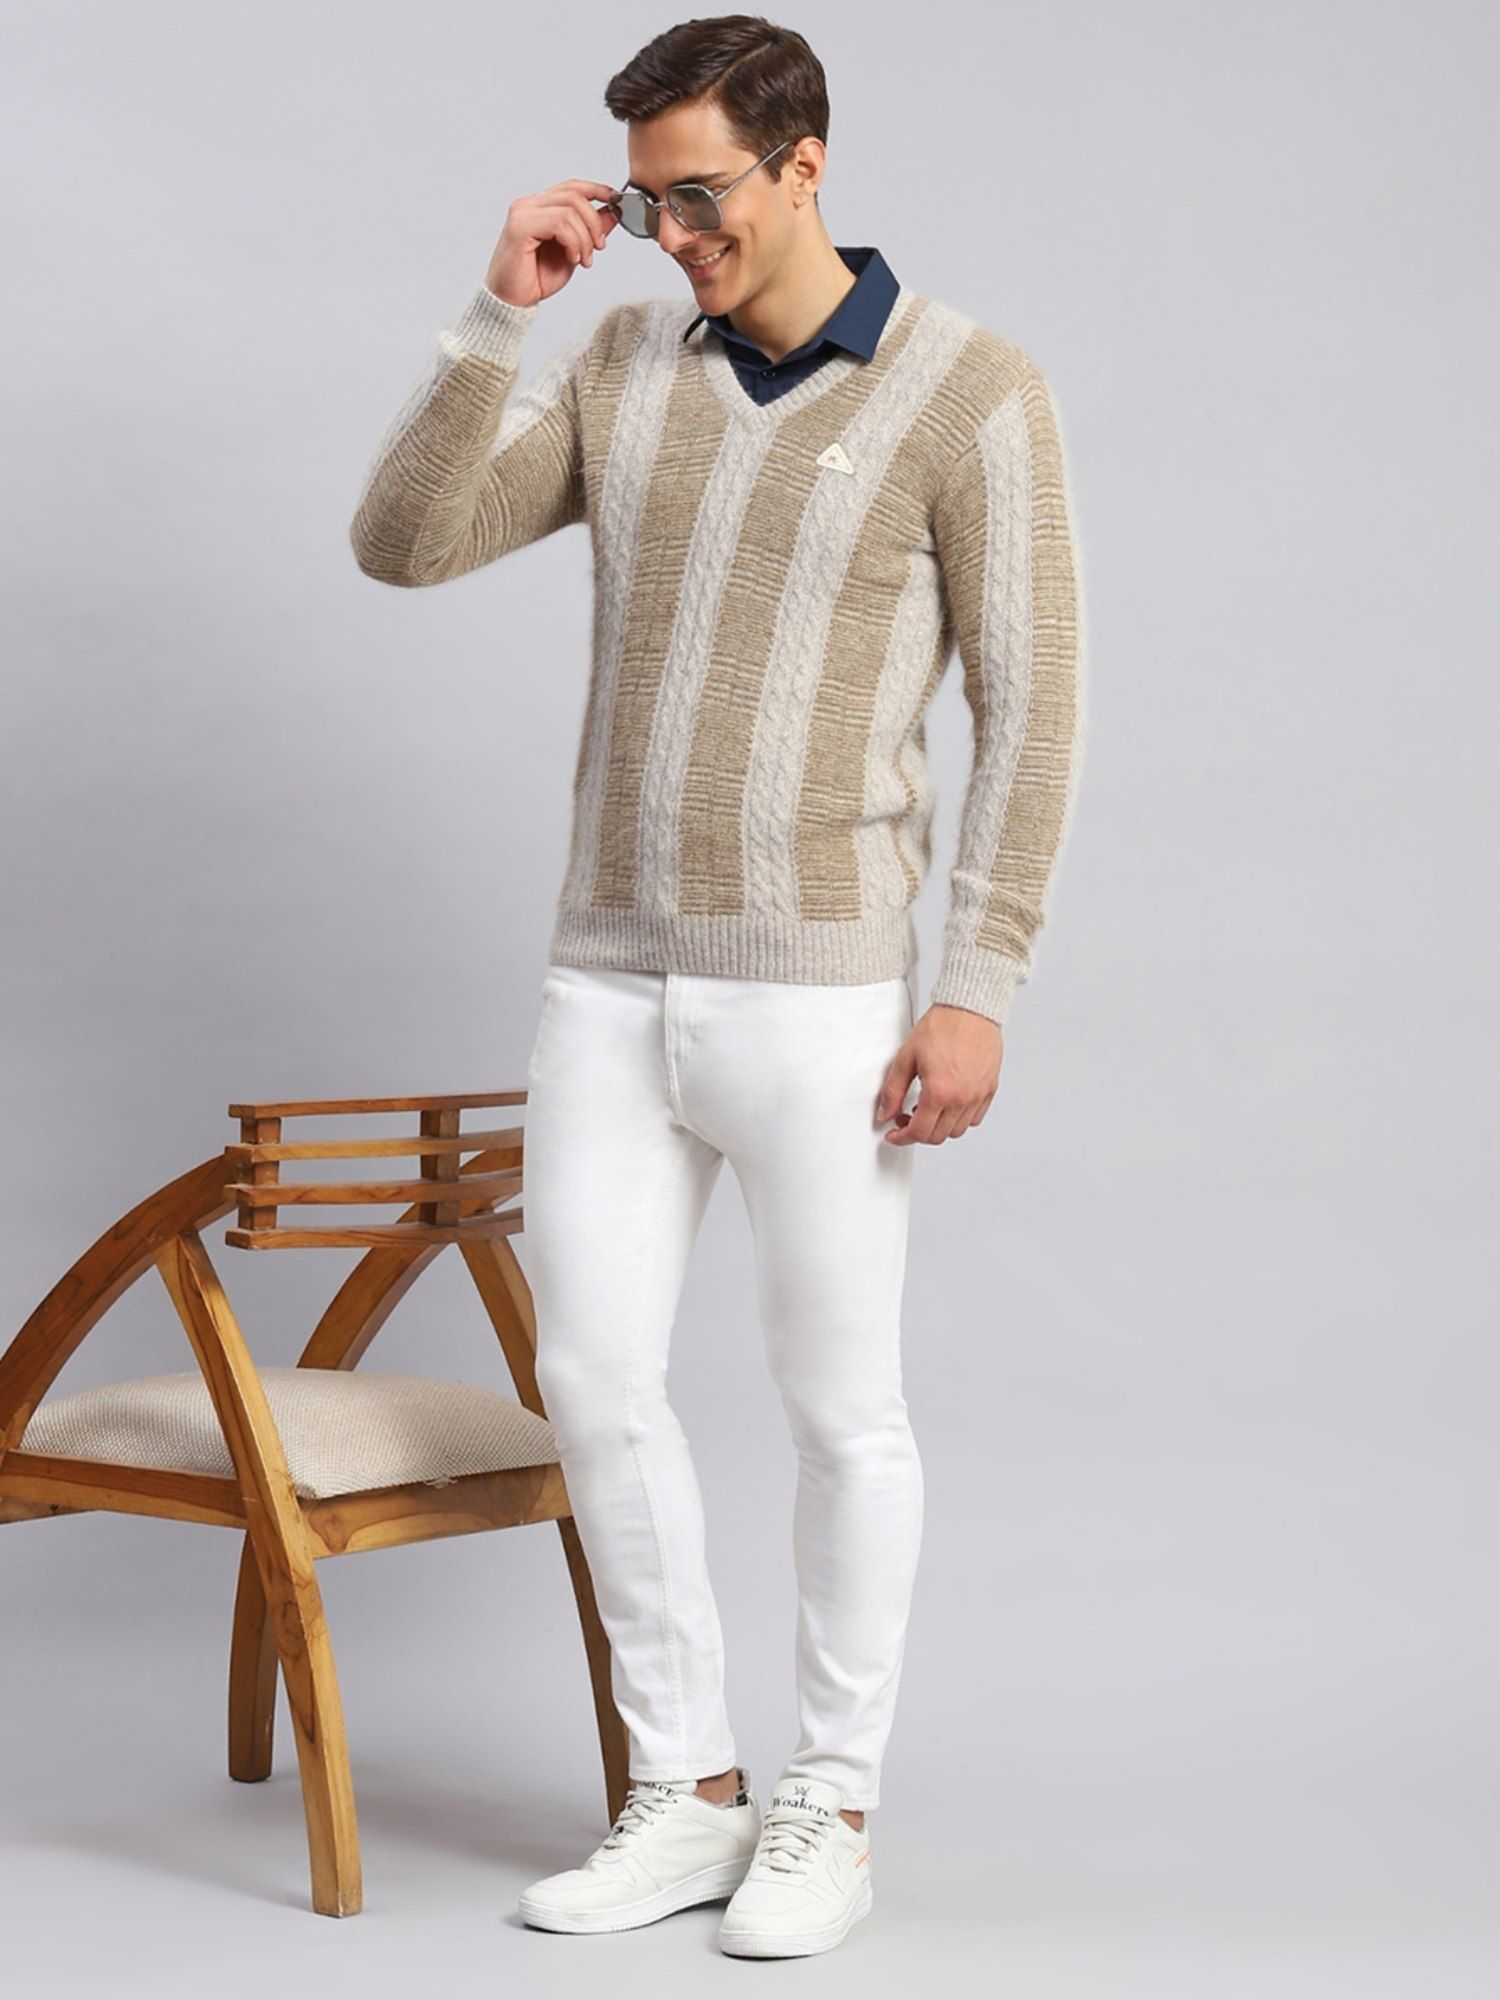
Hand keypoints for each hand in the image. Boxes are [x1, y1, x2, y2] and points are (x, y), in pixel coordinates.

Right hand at [483, 178, 620, 307]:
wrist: (513, 301)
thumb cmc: (535, 279)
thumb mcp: (573, 252)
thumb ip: (589, 231)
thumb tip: (612, 213)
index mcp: (539, 207)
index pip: (571, 187)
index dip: (596, 189)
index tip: (616, 200)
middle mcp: (528, 205)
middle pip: (574, 195)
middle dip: (594, 222)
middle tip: (599, 246)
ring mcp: (522, 213)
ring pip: (569, 209)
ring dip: (584, 238)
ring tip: (583, 259)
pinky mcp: (520, 226)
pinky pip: (559, 223)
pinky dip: (573, 242)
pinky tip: (571, 258)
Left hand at [876, 1004, 1002, 1145]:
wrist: (970, 1009)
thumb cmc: (941, 1027)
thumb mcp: (906, 1057)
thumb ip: (893, 1090)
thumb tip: (885, 1114)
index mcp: (939, 1092)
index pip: (919, 1132)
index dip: (902, 1138)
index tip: (894, 1134)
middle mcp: (962, 1099)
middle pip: (938, 1136)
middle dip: (918, 1133)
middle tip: (906, 1118)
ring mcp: (978, 1095)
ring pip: (957, 1130)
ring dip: (939, 1127)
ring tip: (927, 1108)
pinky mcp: (990, 1089)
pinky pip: (974, 1118)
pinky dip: (959, 1119)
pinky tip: (947, 1103)